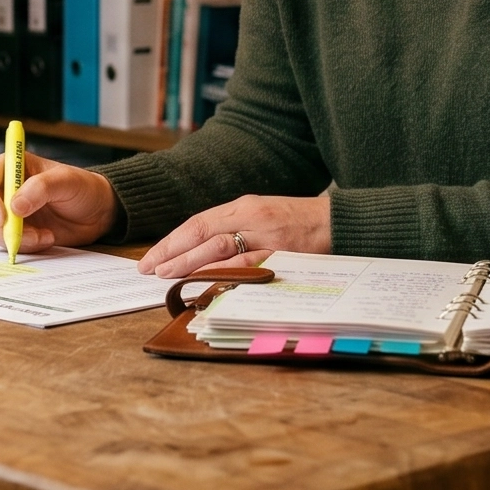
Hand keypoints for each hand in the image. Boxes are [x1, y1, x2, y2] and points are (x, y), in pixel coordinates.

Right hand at [0, 151, 117, 253]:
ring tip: (45, 235)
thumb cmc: (83, 188)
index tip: (4, 217)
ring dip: (16, 238)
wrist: (98, 212)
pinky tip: (47, 239)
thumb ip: (41, 188)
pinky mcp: (17, 232)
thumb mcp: (67, 181)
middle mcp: (4, 190)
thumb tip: (15, 207)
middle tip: (29, 232)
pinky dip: (24, 246)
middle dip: (2, 226)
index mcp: (11, 168)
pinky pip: (6, 244)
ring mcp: (8, 213)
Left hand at [138, 193, 331, 277]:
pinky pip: (247, 265)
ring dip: (189, 262)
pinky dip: (223, 274)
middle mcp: (252, 217)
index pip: (199, 222)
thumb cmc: (300, 223)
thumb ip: (235, 230)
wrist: (341, 222)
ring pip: (219, 247)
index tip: (151, 257)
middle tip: (148, 268)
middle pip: (202, 232)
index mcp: (245, 207)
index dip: (172, 240)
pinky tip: (204, 283)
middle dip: (171, 251)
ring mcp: (267, 236)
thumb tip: (199, 253)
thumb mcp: (264, 217)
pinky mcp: (282, 254)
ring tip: (167, 274)